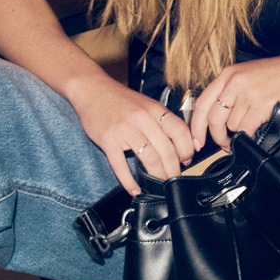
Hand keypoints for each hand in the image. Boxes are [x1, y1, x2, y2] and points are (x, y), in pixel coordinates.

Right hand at [67, 76, 194, 192]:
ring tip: (160, 185)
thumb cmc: (120, 99)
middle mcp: (142, 119)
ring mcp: (125, 130)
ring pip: (149, 159)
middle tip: (174, 180)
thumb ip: (162, 121)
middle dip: (173, 170)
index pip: (180, 131)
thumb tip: (182, 143)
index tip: (187, 161)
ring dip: (157, 177)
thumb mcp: (146, 104)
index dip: (187, 149)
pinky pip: (121, 166)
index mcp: (155, 109)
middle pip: (166, 150)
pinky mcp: (108, 140)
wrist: (91, 89)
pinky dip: (129, 182)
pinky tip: (135, 190)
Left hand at [191, 51, 279, 152]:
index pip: (202, 103)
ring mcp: (247, 92)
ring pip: (231, 126)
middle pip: (213, 119)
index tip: (197, 140)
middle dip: (217, 137)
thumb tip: (217, 119)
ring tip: (252, 128)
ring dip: (240, 133)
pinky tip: (258, 129)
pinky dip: (250, 135)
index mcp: (228, 74)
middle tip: (224, 144)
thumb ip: (231, 92)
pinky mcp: (261, 104)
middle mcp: (234, 81)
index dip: (196, 126)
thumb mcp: (250, 76)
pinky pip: (246, 129)